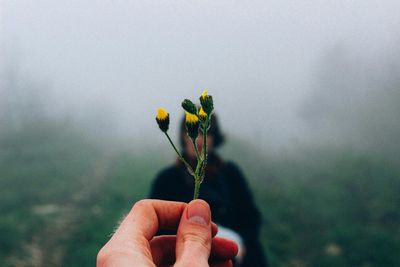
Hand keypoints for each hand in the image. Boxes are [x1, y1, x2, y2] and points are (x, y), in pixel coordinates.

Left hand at [97, 199, 237, 266]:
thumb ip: (194, 238)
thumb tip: (199, 207)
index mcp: (120, 252)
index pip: (147, 211)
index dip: (179, 209)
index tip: (206, 219)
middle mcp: (120, 265)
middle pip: (161, 238)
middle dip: (200, 239)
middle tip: (229, 245)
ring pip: (165, 260)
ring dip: (199, 256)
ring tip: (228, 262)